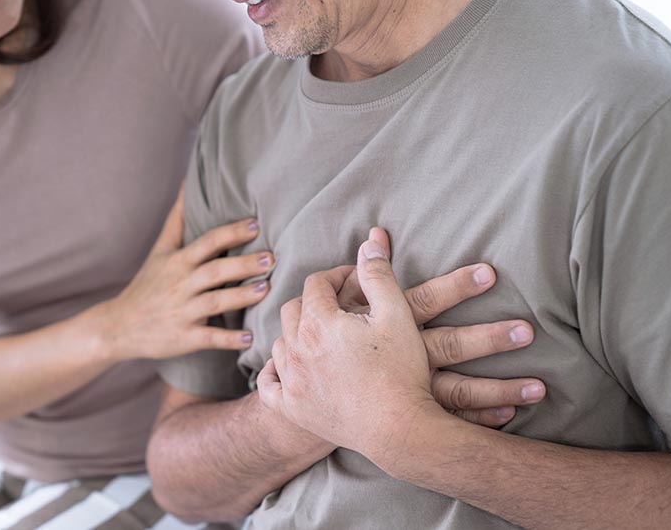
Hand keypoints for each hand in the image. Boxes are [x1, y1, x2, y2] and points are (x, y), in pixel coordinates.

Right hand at [91, 188, 272, 360]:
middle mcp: (181, 285)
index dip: (231, 233)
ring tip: (266, 289)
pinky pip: (209, 338)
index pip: (207, 243)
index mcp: (178, 262)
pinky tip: (250, 338)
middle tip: (272, 257)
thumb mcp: (159, 251)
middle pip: (215, 271)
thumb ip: (177, 220)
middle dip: (244, 264)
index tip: (255, 225)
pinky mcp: (184, 338)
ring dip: (241, 297)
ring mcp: (182, 312)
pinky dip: (229, 339)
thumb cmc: (147, 285)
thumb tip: (188, 184)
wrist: (119, 326)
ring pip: (215, 302)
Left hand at [257, 228, 503, 472]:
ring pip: (279, 343)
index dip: (336, 276)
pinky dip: (274, 373)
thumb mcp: (397, 313)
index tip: (354, 280)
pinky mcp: (291, 409)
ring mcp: (291, 382)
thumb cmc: (402, 370)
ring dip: (296, 333)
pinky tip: (285, 367)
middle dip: (314, 301)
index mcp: (318, 322)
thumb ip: (378, 274)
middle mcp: (295, 349)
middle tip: (340, 306)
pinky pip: (268, 385)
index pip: (316, 284)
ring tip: (321, 335)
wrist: (401, 430)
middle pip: (292, 309)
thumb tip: (369, 240)